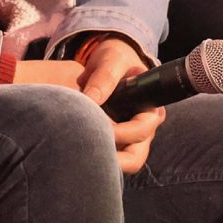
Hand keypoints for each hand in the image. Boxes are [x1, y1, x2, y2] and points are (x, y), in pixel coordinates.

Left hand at [20, 39, 163, 174]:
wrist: (109, 61)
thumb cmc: (116, 58)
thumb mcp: (112, 60)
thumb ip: (103, 78)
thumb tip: (90, 100)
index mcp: (150, 110)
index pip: (142, 131)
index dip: (121, 133)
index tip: (99, 126)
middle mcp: (143, 130)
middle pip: (135, 158)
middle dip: (112, 160)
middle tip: (84, 151)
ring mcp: (129, 140)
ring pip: (120, 165)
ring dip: (100, 162)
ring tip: (75, 153)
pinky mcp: (113, 142)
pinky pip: (106, 159)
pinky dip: (91, 157)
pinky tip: (72, 152)